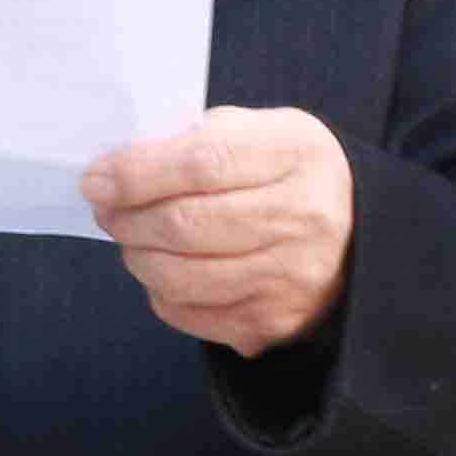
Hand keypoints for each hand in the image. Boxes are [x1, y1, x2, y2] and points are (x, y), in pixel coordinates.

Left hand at [84, 108, 358, 357]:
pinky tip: (165, 268)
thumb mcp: (266, 132)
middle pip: (186, 224)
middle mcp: (303, 219)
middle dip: (128, 217)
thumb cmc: (291, 175)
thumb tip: (122, 165)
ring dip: (137, 255)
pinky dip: (161, 291)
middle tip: (105, 209)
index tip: (96, 178)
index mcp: (298, 155)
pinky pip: (189, 312)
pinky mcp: (271, 322)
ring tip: (131, 237)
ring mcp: (289, 278)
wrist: (360, 238)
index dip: (138, 173)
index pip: (204, 162)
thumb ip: (201, 138)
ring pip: (181, 276)